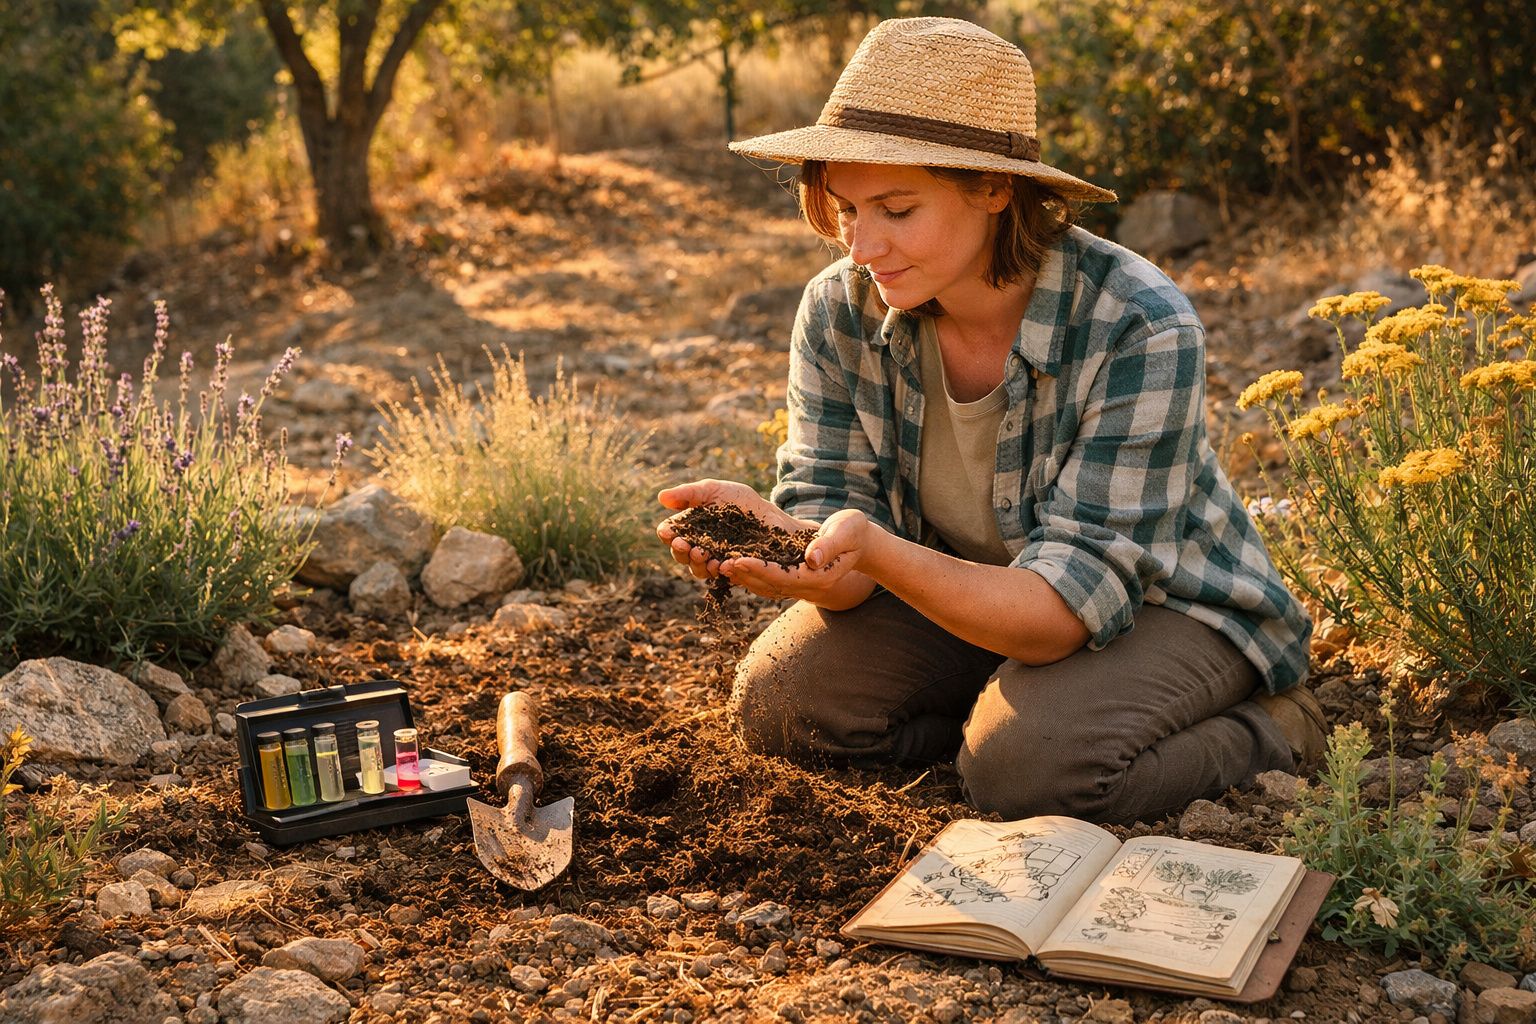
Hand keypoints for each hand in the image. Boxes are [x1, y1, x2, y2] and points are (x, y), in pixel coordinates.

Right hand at [655, 479, 797, 580]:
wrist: (773, 516)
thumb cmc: (741, 501)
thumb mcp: (714, 491)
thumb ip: (688, 494)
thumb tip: (660, 497)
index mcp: (690, 527)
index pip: (671, 534)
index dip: (668, 534)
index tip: (669, 532)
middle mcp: (698, 546)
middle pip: (680, 554)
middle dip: (680, 551)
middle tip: (684, 545)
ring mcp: (714, 560)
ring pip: (697, 569)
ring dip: (696, 564)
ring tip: (701, 554)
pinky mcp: (731, 572)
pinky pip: (721, 576)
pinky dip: (720, 570)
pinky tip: (722, 564)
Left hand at [721, 508, 876, 601]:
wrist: (858, 543)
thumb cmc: (853, 531)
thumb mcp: (847, 531)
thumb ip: (830, 544)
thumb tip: (812, 558)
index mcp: (820, 576)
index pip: (784, 577)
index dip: (759, 569)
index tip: (737, 560)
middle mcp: (807, 586)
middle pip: (769, 585)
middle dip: (743, 575)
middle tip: (718, 563)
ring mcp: (799, 585)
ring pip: (765, 586)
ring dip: (741, 577)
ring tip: (718, 565)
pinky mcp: (792, 579)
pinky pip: (766, 581)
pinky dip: (748, 574)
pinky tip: (730, 563)